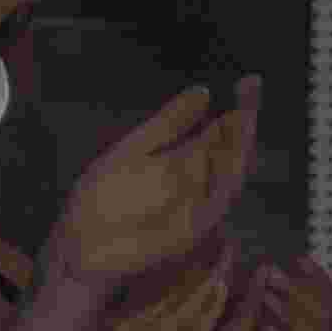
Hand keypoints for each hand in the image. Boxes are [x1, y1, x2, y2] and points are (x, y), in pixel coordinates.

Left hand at [48, 79, 256, 292]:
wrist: (79, 249)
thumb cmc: (100, 203)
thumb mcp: (132, 151)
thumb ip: (168, 124)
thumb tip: (204, 92)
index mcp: (183, 162)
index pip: (219, 132)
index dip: (236, 107)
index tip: (248, 81)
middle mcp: (197, 184)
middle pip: (231, 151)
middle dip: (244, 121)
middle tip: (253, 89)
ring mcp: (198, 208)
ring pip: (230, 175)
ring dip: (241, 147)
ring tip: (245, 116)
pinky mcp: (192, 232)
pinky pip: (216, 206)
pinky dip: (226, 182)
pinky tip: (230, 158)